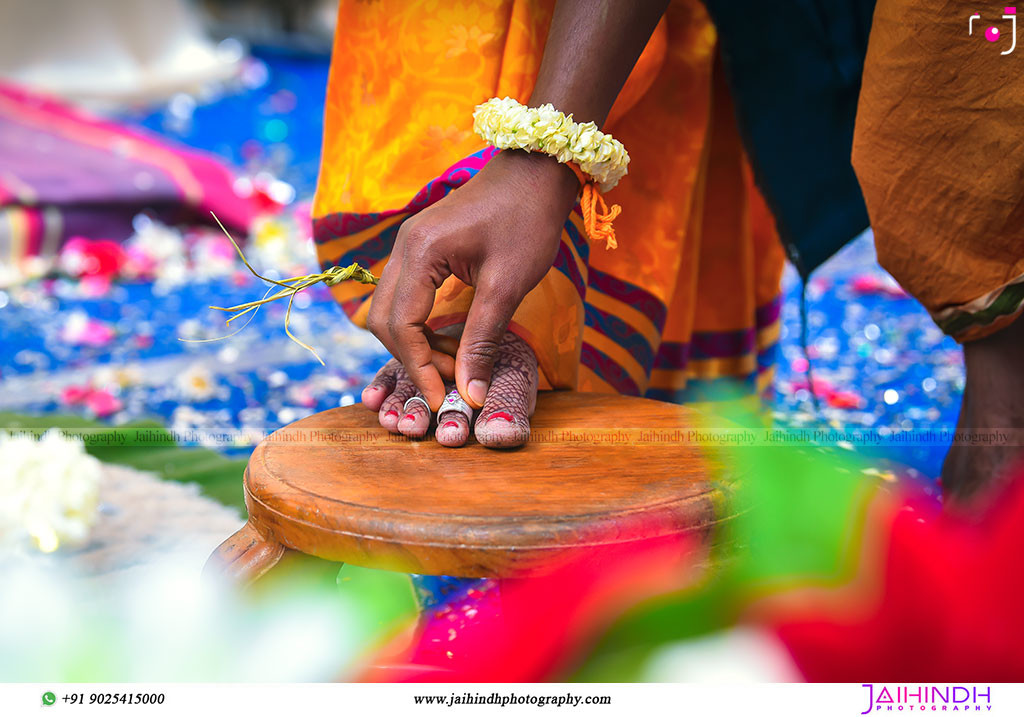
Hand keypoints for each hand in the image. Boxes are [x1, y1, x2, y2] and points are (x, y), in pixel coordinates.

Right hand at [366, 149, 578, 410]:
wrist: (537, 169)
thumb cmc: (527, 220)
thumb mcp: (508, 285)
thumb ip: (483, 340)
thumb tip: (471, 394)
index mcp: (419, 253)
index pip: (399, 325)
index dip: (418, 368)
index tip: (441, 399)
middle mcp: (403, 248)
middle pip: (383, 320)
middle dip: (413, 359)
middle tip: (451, 385)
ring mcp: (408, 246)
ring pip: (391, 311)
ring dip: (417, 344)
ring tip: (457, 366)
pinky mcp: (421, 249)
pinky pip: (406, 297)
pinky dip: (422, 326)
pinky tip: (452, 342)